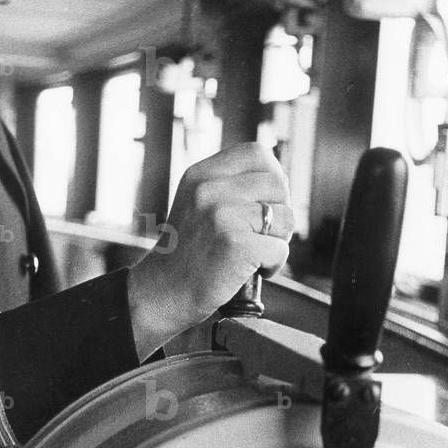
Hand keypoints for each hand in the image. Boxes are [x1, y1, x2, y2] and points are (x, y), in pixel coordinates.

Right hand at [127, 143, 293, 359]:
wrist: (162, 293)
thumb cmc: (187, 254)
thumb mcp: (198, 205)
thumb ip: (230, 187)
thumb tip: (281, 181)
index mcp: (200, 174)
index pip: (257, 153)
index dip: (272, 178)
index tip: (265, 204)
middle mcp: (208, 189)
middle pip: (278, 184)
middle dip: (279, 212)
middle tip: (260, 235)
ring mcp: (221, 215)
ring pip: (285, 217)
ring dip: (279, 241)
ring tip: (253, 254)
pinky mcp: (235, 244)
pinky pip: (280, 248)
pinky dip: (273, 265)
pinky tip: (251, 272)